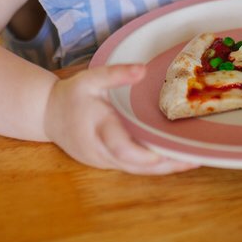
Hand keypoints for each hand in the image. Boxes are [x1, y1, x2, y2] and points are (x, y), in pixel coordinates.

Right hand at [44, 64, 198, 174]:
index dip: (146, 153)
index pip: (122, 147)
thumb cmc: (70, 95)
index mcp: (97, 127)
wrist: (46, 114)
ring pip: (136, 171)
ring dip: (164, 168)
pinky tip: (172, 159)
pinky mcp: (104, 164)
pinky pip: (131, 168)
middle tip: (195, 158)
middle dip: (166, 165)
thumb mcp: (90, 78)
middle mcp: (100, 150)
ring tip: (192, 160)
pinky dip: (152, 166)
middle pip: (136, 166)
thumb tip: (143, 70)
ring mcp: (102, 161)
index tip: (169, 150)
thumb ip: (115, 74)